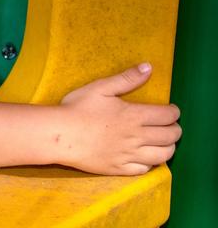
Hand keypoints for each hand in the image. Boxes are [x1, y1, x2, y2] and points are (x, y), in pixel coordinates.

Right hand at [57, 63, 180, 174]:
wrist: (60, 135)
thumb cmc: (78, 108)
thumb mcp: (100, 87)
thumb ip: (126, 78)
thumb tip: (148, 67)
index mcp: (135, 115)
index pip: (167, 116)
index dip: (174, 112)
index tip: (172, 110)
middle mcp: (137, 137)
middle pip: (170, 136)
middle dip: (175, 130)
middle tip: (171, 126)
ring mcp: (129, 155)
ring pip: (163, 155)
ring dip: (169, 148)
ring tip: (164, 142)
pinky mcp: (120, 168)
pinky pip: (144, 169)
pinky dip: (151, 163)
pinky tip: (146, 157)